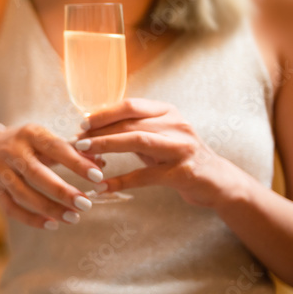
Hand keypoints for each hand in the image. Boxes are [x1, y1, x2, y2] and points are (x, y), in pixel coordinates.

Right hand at [0, 123, 100, 228]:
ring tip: (74, 217)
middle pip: (37, 174)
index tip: (98, 176)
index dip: (76, 163)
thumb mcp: (44, 139)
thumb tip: (101, 161)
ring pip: (23, 194)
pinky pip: (11, 208)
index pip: (55, 148)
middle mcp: (12, 151)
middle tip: (86, 204)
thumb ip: (71, 150)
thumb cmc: (25, 144)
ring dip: (49, 208)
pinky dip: (31, 219)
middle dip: (62, 191)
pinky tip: (52, 224)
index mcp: (29, 134)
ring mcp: (0, 171)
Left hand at [78, 98, 249, 208]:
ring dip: (106, 145)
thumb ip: (132, 129)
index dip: (103, 114)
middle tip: (76, 141)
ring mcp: (181, 148)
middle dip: (99, 131)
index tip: (82, 124)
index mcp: (167, 112)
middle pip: (129, 123)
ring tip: (84, 153)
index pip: (130, 106)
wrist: (218, 181)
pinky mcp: (183, 173)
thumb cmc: (179, 156)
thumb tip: (92, 128)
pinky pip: (145, 176)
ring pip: (137, 141)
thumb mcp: (158, 136)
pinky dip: (120, 181)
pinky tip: (102, 187)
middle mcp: (176, 125)